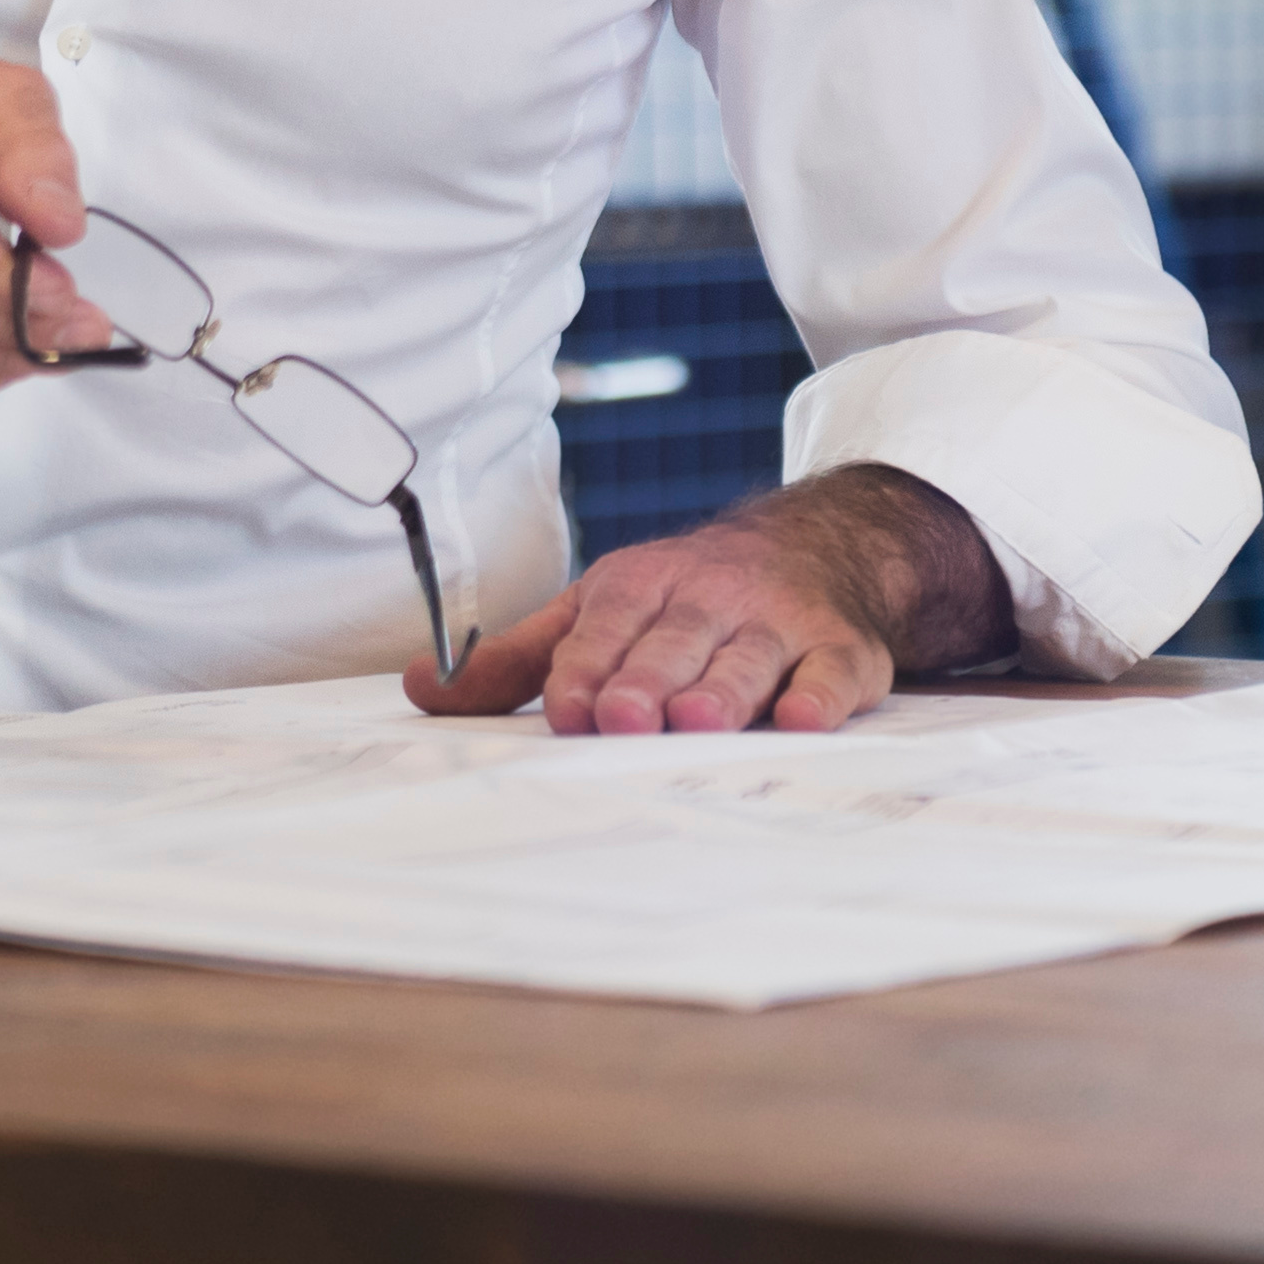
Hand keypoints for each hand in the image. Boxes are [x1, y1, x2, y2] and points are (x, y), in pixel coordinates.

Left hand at [406, 465, 1011, 736]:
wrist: (822, 544)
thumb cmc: (687, 598)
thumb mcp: (597, 610)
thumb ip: (516, 658)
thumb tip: (421, 689)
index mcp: (639, 587)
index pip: (604, 630)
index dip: (585, 670)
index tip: (568, 711)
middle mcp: (709, 599)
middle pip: (674, 642)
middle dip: (647, 679)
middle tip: (623, 719)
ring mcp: (779, 622)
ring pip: (748, 657)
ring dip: (723, 688)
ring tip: (697, 720)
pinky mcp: (842, 651)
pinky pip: (831, 672)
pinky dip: (819, 694)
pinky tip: (803, 715)